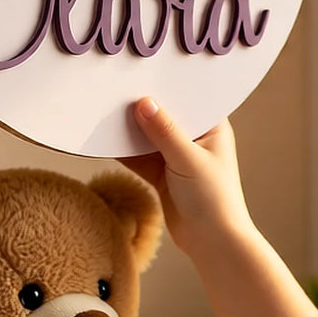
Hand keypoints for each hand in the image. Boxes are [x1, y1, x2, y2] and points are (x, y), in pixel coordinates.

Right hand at [118, 98, 254, 256]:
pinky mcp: (163, 176)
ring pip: (149, 138)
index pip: (187, 99)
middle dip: (142, 108)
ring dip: (130, 131)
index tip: (141, 73)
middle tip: (115, 90)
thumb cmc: (213, 199)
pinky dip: (125, 152)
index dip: (166, 87)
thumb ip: (164, 131)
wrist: (212, 243)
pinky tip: (104, 142)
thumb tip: (143, 102)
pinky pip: (140, 158)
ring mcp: (178, 157)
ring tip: (104, 113)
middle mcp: (195, 139)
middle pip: (164, 117)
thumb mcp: (187, 159)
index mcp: (212, 127)